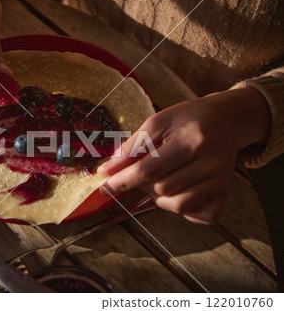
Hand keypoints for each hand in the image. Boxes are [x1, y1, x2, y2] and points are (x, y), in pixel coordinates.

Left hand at [98, 88, 269, 223]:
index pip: (149, 169)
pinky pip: (201, 215)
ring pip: (177, 204)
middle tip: (143, 168)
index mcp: (191, 140)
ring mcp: (220, 179)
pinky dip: (185, 210)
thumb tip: (106, 171)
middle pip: (161, 188)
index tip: (105, 186)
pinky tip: (178, 192)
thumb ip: (132, 147)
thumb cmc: (188, 118)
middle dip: (142, 183)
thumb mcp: (158, 122)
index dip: (123, 180)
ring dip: (159, 196)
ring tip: (160, 177)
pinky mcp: (226, 190)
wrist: (227, 118)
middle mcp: (210, 162)